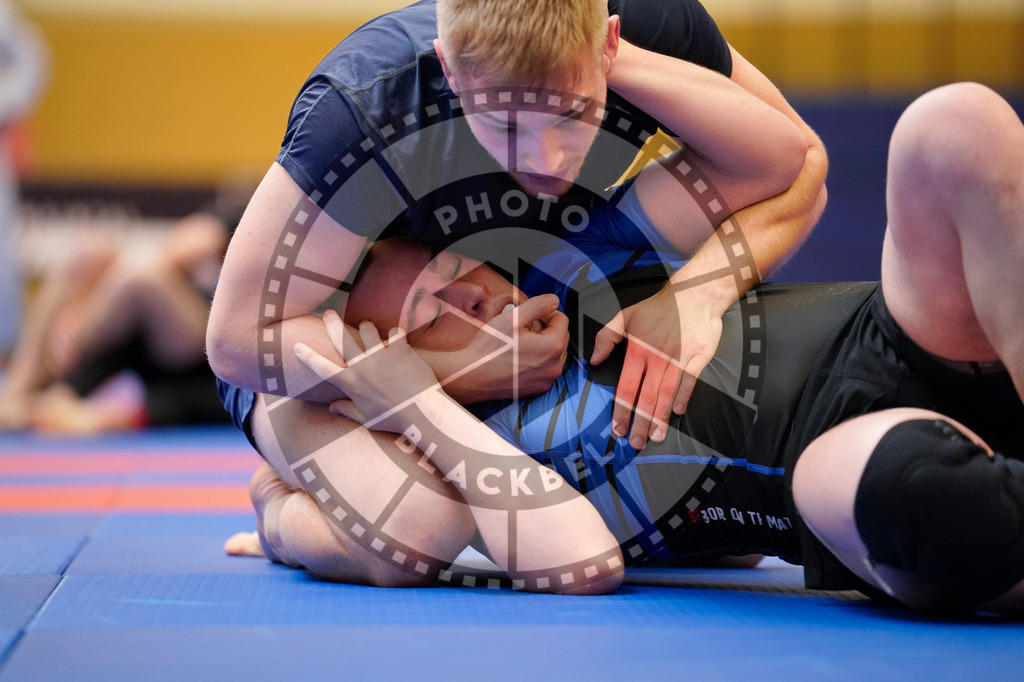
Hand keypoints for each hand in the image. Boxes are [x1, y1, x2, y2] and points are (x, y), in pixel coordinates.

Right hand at [294, 309, 439, 432]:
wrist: (424, 414)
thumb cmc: (396, 419)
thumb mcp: (368, 419)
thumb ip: (347, 410)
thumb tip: (331, 407)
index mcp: (351, 384)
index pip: (322, 368)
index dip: (307, 356)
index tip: (296, 345)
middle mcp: (362, 367)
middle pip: (340, 337)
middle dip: (331, 322)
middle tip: (328, 313)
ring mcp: (380, 356)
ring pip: (366, 328)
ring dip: (367, 327)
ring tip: (370, 330)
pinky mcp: (399, 349)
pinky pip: (394, 332)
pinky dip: (396, 335)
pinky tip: (399, 340)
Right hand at [441, 293, 568, 400]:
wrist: (472, 376)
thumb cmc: (490, 349)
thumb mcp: (512, 319)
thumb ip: (537, 305)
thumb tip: (553, 300)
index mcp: (552, 347)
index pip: (561, 320)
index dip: (547, 311)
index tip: (532, 313)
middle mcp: (554, 367)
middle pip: (560, 337)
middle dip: (545, 327)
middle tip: (523, 325)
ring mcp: (546, 380)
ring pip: (553, 353)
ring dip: (542, 343)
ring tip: (520, 340)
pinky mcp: (538, 388)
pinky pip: (545, 368)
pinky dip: (537, 359)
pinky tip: (518, 355)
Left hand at [590, 286, 722, 448]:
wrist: (694, 295)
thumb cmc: (657, 307)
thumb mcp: (625, 316)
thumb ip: (606, 337)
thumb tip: (594, 360)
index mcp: (638, 350)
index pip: (626, 387)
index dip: (621, 410)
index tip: (617, 428)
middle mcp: (657, 357)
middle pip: (647, 396)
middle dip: (640, 422)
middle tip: (635, 442)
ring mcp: (679, 358)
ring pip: (667, 393)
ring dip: (660, 417)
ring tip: (655, 437)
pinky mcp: (698, 357)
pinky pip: (690, 381)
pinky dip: (684, 397)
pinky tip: (677, 413)